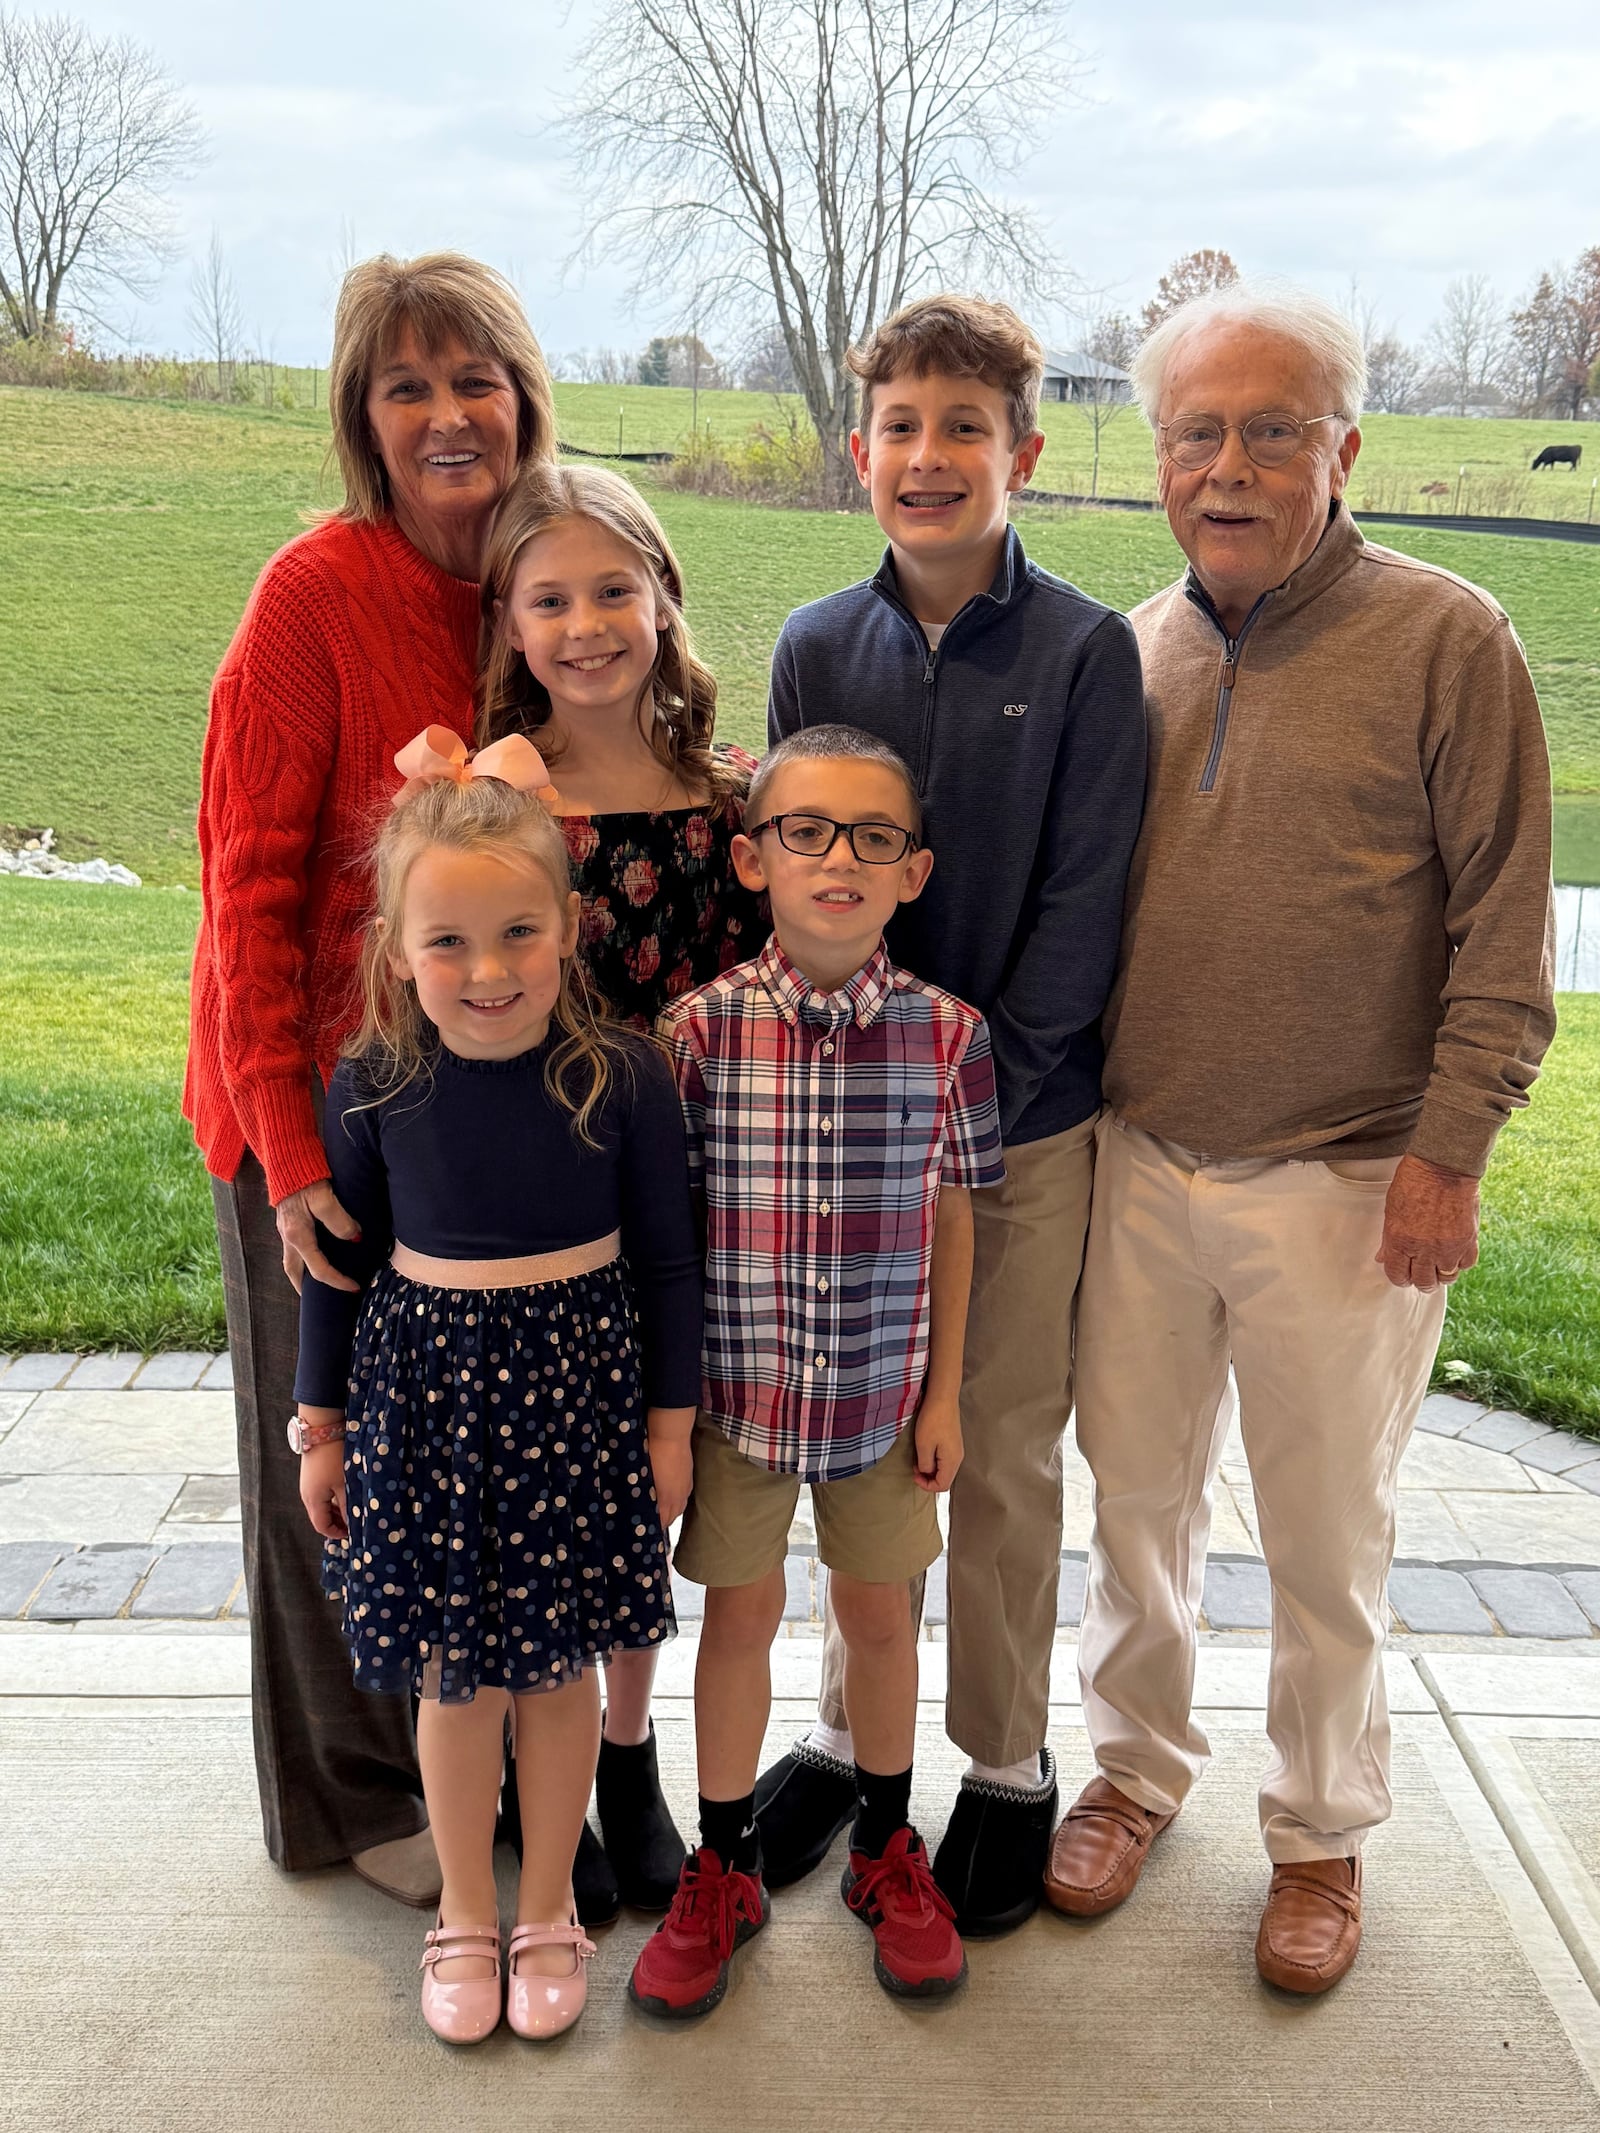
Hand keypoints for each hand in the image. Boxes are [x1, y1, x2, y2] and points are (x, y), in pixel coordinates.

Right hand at [274, 1179, 360, 1294]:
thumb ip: (338, 1219)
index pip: (319, 1269)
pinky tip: (313, 1253)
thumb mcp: (323, 1196)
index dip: (338, 1281)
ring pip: (291, 1260)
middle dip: (306, 1288)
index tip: (355, 1287)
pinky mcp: (286, 1218)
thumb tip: (353, 1237)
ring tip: (315, 1282)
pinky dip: (302, 1256)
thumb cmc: (305, 1175)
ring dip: (302, 1273)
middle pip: (294, 1272)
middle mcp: (287, 1235)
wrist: (286, 1155)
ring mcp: (284, 1228)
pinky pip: (292, 1246)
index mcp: (297, 1235)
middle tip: (320, 1300)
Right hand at [298, 1439, 347, 1539]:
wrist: (320, 1430)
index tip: (352, 1533)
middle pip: (320, 1517)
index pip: (321, 1526)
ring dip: (335, 1511)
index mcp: (313, 1501)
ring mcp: (307, 1485)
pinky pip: (321, 1495)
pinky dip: (332, 1500)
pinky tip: (345, 1495)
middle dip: (337, 1523)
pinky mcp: (310, 1476)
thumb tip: (352, 1524)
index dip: (336, 1533)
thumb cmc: (333, 1458)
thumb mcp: (344, 1483)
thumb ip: (348, 1506)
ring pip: (321, 1506)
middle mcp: (306, 1495)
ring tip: (352, 1510)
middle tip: (355, 1523)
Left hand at [648, 1432, 693, 1529]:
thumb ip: (644, 1495)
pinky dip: (677, 1501)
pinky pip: (684, 1497)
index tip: (645, 1530)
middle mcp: (678, 1497)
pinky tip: (671, 1497)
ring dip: (671, 1512)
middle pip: (672, 1517)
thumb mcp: (643, 1477)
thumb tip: (640, 1506)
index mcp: (665, 1499)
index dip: (654, 1527)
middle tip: (651, 1523)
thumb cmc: (653, 1454)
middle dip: (662, 1522)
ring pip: (679, 1508)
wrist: (670, 1434)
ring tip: (661, 1512)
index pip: (662, 1522)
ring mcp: (685, 1487)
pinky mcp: (689, 1478)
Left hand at [913, 1396, 962, 1492]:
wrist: (942, 1398)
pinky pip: (945, 1459)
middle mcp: (958, 1457)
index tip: (915, 1475)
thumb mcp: (924, 1445)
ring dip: (930, 1468)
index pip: (943, 1485)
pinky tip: (925, 1450)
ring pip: (944, 1469)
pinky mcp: (953, 1441)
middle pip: (945, 1478)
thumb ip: (925, 1464)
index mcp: (952, 1461)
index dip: (927, 1485)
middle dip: (929, 1478)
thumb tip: (926, 1472)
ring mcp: (956, 1449)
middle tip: (915, 1468)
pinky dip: (934, 1460)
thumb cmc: (933, 1420)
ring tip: (918, 1459)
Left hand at [1375, 1153, 1480, 1290]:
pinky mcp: (1468, 1241)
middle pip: (1423, 1282)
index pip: (1398, 1275)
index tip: (1404, 1274)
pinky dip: (1460, 1262)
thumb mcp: (1392, 1210)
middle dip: (1421, 1280)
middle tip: (1422, 1273)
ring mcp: (1448, 1247)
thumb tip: (1383, 1258)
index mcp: (1400, 1242)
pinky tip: (1454, 1253)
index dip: (1400, 1278)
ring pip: (1446, 1277)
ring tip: (1439, 1264)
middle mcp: (1424, 1249)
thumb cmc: (1413, 1183)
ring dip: (1442, 1273)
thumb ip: (1388, 1239)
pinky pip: (1466, 1264)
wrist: (1443, 1167)